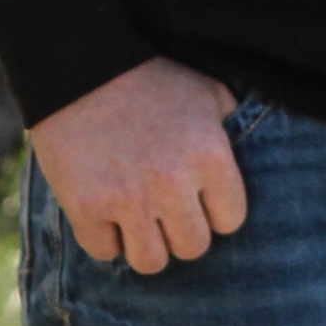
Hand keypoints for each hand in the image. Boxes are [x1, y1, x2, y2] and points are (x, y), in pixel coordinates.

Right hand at [28, 56, 248, 273]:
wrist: (78, 64)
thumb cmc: (146, 75)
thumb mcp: (202, 89)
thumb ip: (229, 124)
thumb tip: (246, 147)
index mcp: (209, 155)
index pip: (231, 220)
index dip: (213, 209)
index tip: (196, 196)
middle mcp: (173, 184)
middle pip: (193, 247)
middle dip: (179, 229)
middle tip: (162, 206)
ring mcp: (129, 200)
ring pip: (152, 261)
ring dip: (144, 241)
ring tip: (135, 215)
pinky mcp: (87, 208)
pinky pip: (105, 252)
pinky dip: (104, 236)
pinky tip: (102, 209)